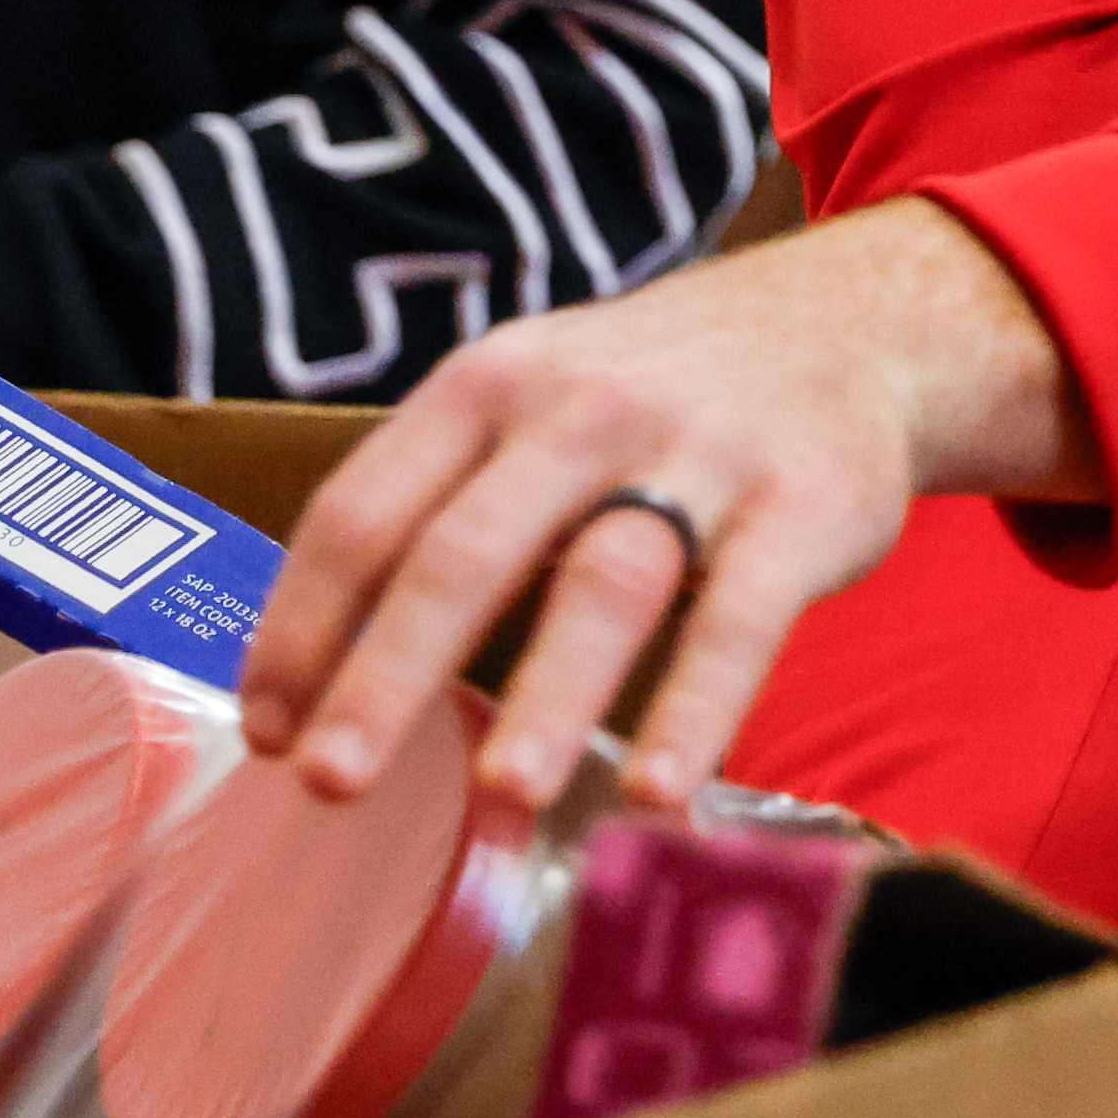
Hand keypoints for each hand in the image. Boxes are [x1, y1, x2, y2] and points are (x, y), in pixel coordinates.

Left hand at [237, 198, 1092, 813]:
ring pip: (606, 579)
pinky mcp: (801, 507)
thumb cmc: (655, 397)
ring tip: (502, 793)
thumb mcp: (534, 402)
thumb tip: (319, 676)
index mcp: (489, 385)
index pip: (363, 508)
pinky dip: (698, 708)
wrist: (851, 324)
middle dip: (389, 672)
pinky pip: (742, 619)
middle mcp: (580, 408)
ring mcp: (697, 454)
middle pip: (465, 550)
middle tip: (330, 781)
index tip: (266, 730)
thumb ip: (444, 507)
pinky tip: (658, 792)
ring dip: (549, 692)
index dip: (303, 624)